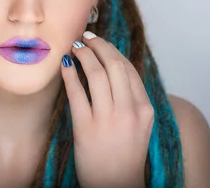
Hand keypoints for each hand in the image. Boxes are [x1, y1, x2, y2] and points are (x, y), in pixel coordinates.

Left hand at [61, 32, 153, 187]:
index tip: (100, 42)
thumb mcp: (139, 124)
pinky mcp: (86, 128)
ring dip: (83, 55)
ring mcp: (108, 119)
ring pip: (95, 74)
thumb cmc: (125, 153)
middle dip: (98, 46)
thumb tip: (112, 67)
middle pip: (113, 65)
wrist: (116, 184)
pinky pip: (76, 92)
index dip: (112, 51)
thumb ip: (131, 97)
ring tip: (74, 47)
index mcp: (144, 109)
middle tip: (85, 37)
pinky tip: (64, 65)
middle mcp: (129, 111)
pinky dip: (69, 74)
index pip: (129, 69)